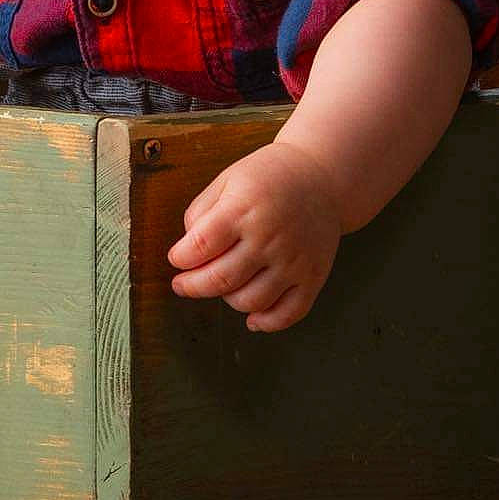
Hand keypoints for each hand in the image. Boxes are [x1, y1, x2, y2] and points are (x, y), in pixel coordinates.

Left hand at [166, 138, 343, 332]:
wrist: (322, 177)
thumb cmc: (269, 177)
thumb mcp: (227, 180)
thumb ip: (200, 213)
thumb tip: (186, 252)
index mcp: (244, 209)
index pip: (200, 246)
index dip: (181, 258)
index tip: (177, 259)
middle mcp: (270, 237)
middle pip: (221, 280)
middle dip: (193, 286)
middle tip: (183, 284)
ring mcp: (293, 260)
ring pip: (250, 301)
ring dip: (227, 300)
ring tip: (222, 286)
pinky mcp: (312, 276)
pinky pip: (288, 313)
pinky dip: (266, 322)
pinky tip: (251, 317)